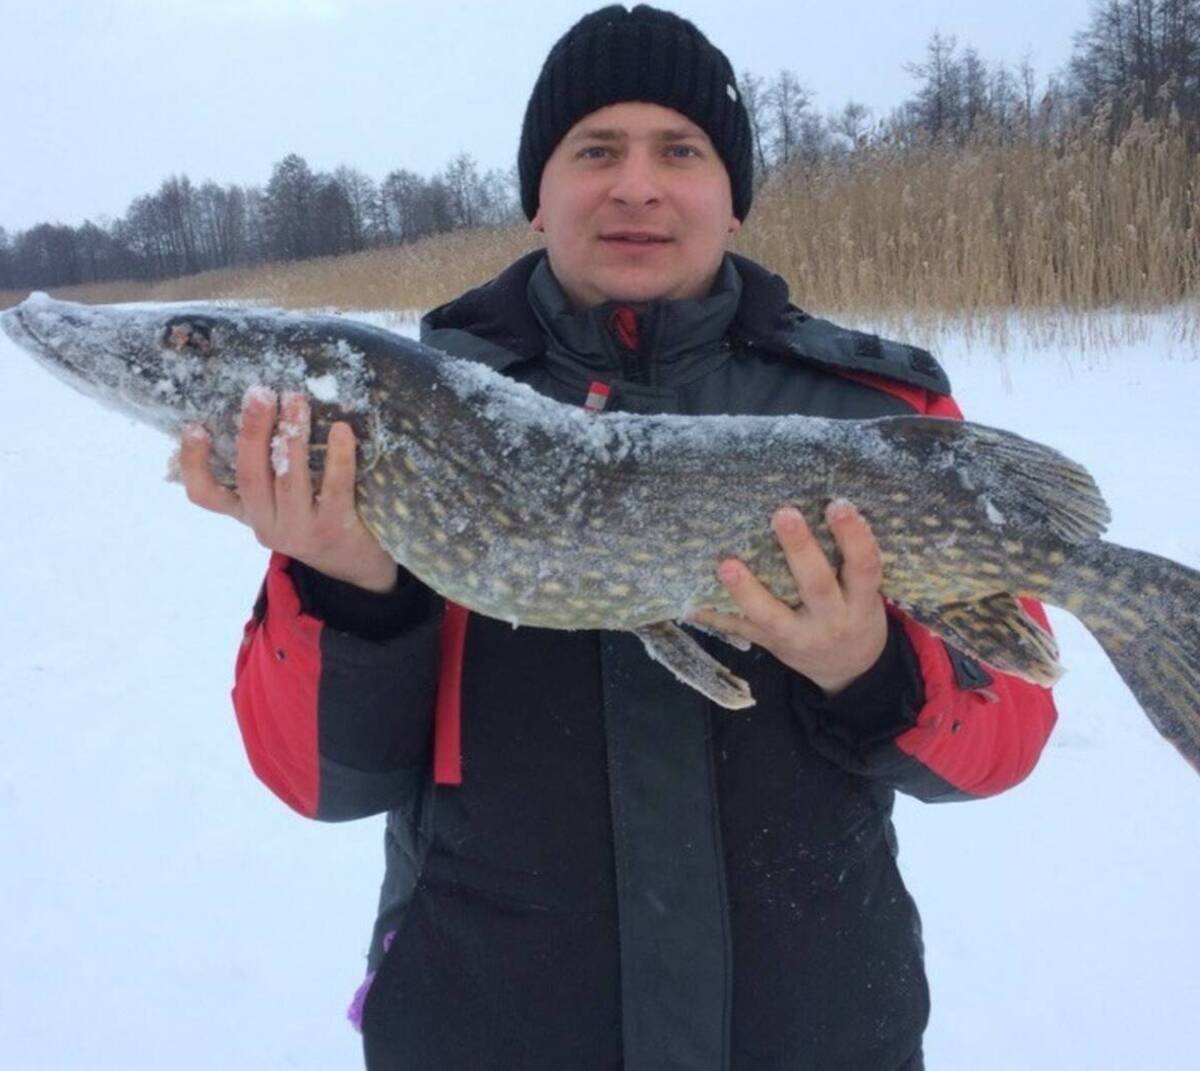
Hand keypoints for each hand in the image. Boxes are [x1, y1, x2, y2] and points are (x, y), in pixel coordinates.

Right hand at [178, 390, 398, 592]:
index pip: (205, 495)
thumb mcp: (281, 502)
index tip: (194, 426)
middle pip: (250, 477)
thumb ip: (266, 471)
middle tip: (259, 393)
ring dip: (291, 436)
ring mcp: (300, 530)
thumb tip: (256, 410)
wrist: (355, 566)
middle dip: (253, 432)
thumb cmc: (315, 518)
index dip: (194, 462)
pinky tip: (341, 429)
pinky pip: (334, 488)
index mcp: (248, 513)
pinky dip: (338, 457)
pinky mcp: (335, 528)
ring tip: (296, 400)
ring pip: (288, 480)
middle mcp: (267, 525)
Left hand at [688, 500, 887, 695]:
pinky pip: (742, 630)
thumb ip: (849, 563)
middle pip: (815, 585)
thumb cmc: (857, 616)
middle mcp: (831, 620)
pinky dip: (716, 617)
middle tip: (783, 514)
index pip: (864, 567)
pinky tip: (692, 605)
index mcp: (861, 603)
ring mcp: (797, 636)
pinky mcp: (772, 645)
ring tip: (726, 565)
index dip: (854, 537)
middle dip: (799, 550)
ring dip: (746, 590)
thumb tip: (818, 503)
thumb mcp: (867, 595)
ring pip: (770, 614)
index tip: (838, 505)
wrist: (850, 671)